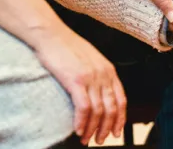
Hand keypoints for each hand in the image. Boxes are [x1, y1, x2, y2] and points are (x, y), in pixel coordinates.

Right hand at [29, 25, 126, 144]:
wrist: (50, 34)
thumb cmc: (66, 46)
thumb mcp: (90, 59)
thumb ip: (98, 75)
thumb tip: (97, 93)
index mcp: (109, 70)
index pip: (121, 100)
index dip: (120, 118)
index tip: (116, 131)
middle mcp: (104, 74)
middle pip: (111, 108)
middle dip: (106, 128)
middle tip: (100, 140)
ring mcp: (91, 77)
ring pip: (98, 111)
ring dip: (93, 129)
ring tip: (86, 139)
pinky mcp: (76, 80)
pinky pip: (84, 107)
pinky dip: (82, 122)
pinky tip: (78, 130)